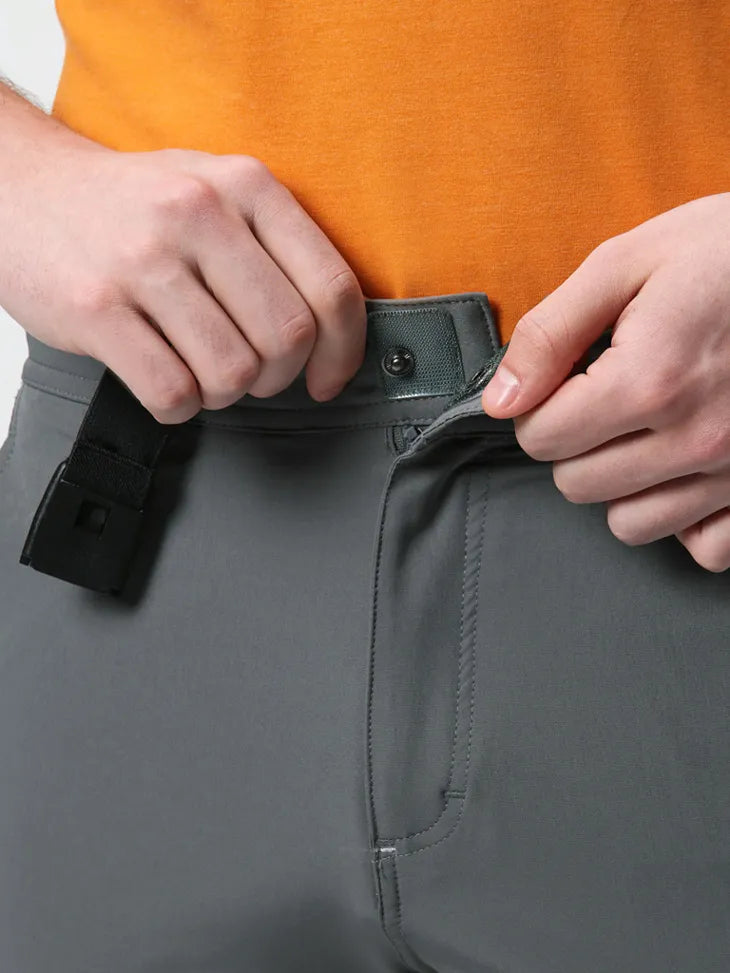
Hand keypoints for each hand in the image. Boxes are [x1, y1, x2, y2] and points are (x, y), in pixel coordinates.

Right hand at [0, 136, 365, 421]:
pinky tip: (164, 379)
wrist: (24, 189)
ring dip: (223, 393)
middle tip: (251, 373)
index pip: (331, 287)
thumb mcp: (216, 192)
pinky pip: (171, 392)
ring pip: (232, 373)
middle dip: (277, 377)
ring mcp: (143, 260)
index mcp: (246, 185)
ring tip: (199, 368)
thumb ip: (279, 247)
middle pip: (286, 339)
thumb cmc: (136, 207)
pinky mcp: (95, 308)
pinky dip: (178, 405)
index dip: (343, 351)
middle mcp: (199, 213)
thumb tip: (335, 338)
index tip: (327, 378)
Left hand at [481, 193, 729, 571]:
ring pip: (630, 523)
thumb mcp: (628, 263)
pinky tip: (690, 472)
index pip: (541, 439)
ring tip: (648, 431)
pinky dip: (688, 519)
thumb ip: (551, 333)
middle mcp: (695, 438)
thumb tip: (499, 399)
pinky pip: (704, 548)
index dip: (539, 407)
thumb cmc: (729, 250)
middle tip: (608, 398)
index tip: (565, 383)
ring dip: (623, 483)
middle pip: (577, 485)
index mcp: (650, 379)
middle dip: (576, 442)